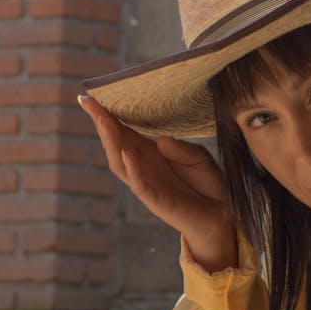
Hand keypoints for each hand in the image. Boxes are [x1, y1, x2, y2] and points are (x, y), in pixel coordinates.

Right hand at [78, 94, 237, 270]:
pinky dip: (132, 170)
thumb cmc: (207, 183)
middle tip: (88, 101)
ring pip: (120, 163)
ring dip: (111, 142)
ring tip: (103, 120)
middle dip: (101, 123)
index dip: (108, 115)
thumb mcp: (198, 157)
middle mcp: (143, 167)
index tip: (91, 96)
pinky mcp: (156, 201)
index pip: (124, 131)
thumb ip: (181, 149)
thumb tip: (161, 139)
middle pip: (115, 143)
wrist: (222, 213)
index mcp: (150, 153)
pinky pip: (140, 185)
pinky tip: (127, 154)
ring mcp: (146, 184)